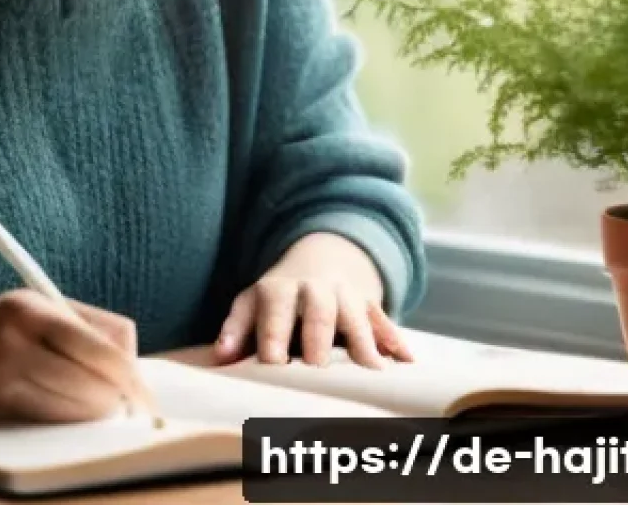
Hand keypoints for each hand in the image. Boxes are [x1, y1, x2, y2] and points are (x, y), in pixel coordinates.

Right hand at [0, 289, 156, 422]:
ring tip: (97, 404)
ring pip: (74, 405)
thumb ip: (81, 323)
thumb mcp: (32, 305)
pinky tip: (69, 411)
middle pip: (93, 379)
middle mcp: (15, 338)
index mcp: (31, 307)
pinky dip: (67, 418)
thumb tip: (131, 357)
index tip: (142, 388)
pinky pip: (48, 419)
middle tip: (128, 403)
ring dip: (94, 411)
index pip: (100, 345)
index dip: (130, 373)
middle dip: (117, 396)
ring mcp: (1, 373)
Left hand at [213, 232, 413, 368]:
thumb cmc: (278, 295)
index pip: (274, 314)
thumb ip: (236, 328)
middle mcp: (314, 289)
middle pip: (317, 312)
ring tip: (372, 370)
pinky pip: (385, 321)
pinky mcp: (370, 305)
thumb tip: (220, 357)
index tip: (272, 363)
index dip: (273, 338)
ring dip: (364, 341)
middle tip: (319, 368)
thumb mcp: (253, 301)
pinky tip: (407, 360)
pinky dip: (396, 339)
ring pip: (356, 316)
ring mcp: (345, 296)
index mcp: (279, 289)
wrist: (321, 258)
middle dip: (318, 338)